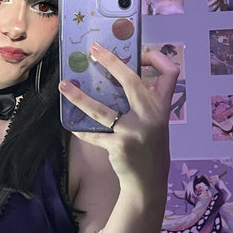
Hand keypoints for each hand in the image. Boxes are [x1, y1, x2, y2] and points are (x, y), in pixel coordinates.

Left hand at [59, 43, 178, 190]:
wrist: (148, 182)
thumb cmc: (149, 148)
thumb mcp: (155, 123)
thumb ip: (143, 103)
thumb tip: (116, 79)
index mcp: (162, 108)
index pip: (170, 73)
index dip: (157, 58)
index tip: (141, 52)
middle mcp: (151, 116)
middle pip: (131, 81)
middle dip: (111, 61)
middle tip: (93, 50)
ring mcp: (134, 131)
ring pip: (100, 109)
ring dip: (78, 97)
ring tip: (63, 86)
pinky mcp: (118, 146)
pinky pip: (93, 134)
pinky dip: (82, 130)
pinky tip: (72, 126)